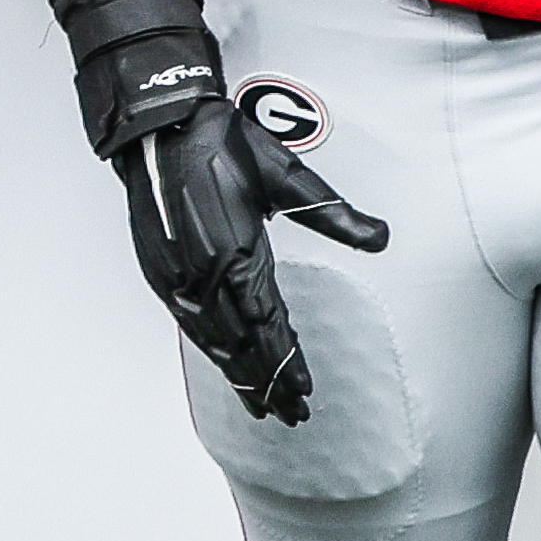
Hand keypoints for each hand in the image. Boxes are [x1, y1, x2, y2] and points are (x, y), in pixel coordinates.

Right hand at [51, 0, 385, 422]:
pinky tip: (219, 361)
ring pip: (210, 340)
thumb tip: (381, 236)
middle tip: (290, 414)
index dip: (287, 362)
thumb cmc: (222, 143)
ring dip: (236, 374)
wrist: (159, 125)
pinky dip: (206, 348)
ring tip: (258, 405)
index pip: (269, 324)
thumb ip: (335, 214)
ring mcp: (177, 274)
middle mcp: (205, 271)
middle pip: (240, 344)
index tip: (305, 392)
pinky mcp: (158, 269)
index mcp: (240, 251)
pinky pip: (186, 322)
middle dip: (266, 382)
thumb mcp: (288, 176)